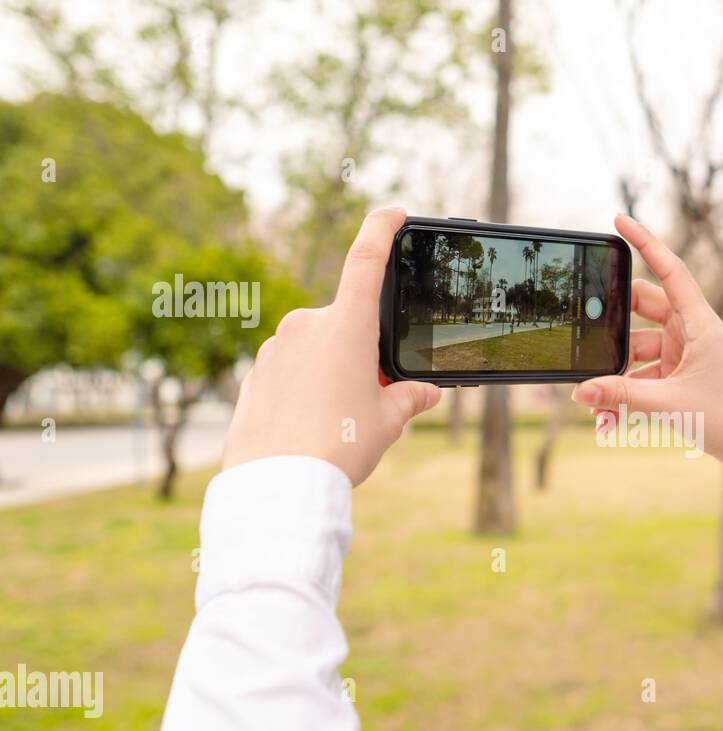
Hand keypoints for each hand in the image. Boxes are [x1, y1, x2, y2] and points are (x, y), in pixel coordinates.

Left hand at [222, 207, 440, 484]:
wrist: (277, 484)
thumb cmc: (338, 447)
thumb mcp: (387, 423)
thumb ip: (408, 399)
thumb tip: (426, 394)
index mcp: (346, 327)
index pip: (365, 260)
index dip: (381, 229)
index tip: (393, 212)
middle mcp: (306, 327)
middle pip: (346, 326)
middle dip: (362, 355)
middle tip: (371, 399)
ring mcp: (275, 350)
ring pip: (316, 352)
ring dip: (332, 375)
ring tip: (338, 425)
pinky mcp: (254, 376)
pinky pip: (289, 374)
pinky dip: (304, 392)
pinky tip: (309, 429)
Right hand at [570, 214, 722, 480]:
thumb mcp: (670, 404)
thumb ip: (621, 396)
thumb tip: (581, 390)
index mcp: (700, 324)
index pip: (670, 271)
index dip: (645, 243)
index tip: (619, 221)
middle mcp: (692, 333)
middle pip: (643, 309)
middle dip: (612, 324)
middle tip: (586, 332)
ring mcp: (685, 355)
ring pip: (638, 350)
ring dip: (617, 375)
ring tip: (596, 403)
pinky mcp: (681, 378)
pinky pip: (644, 377)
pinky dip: (627, 394)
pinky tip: (609, 419)